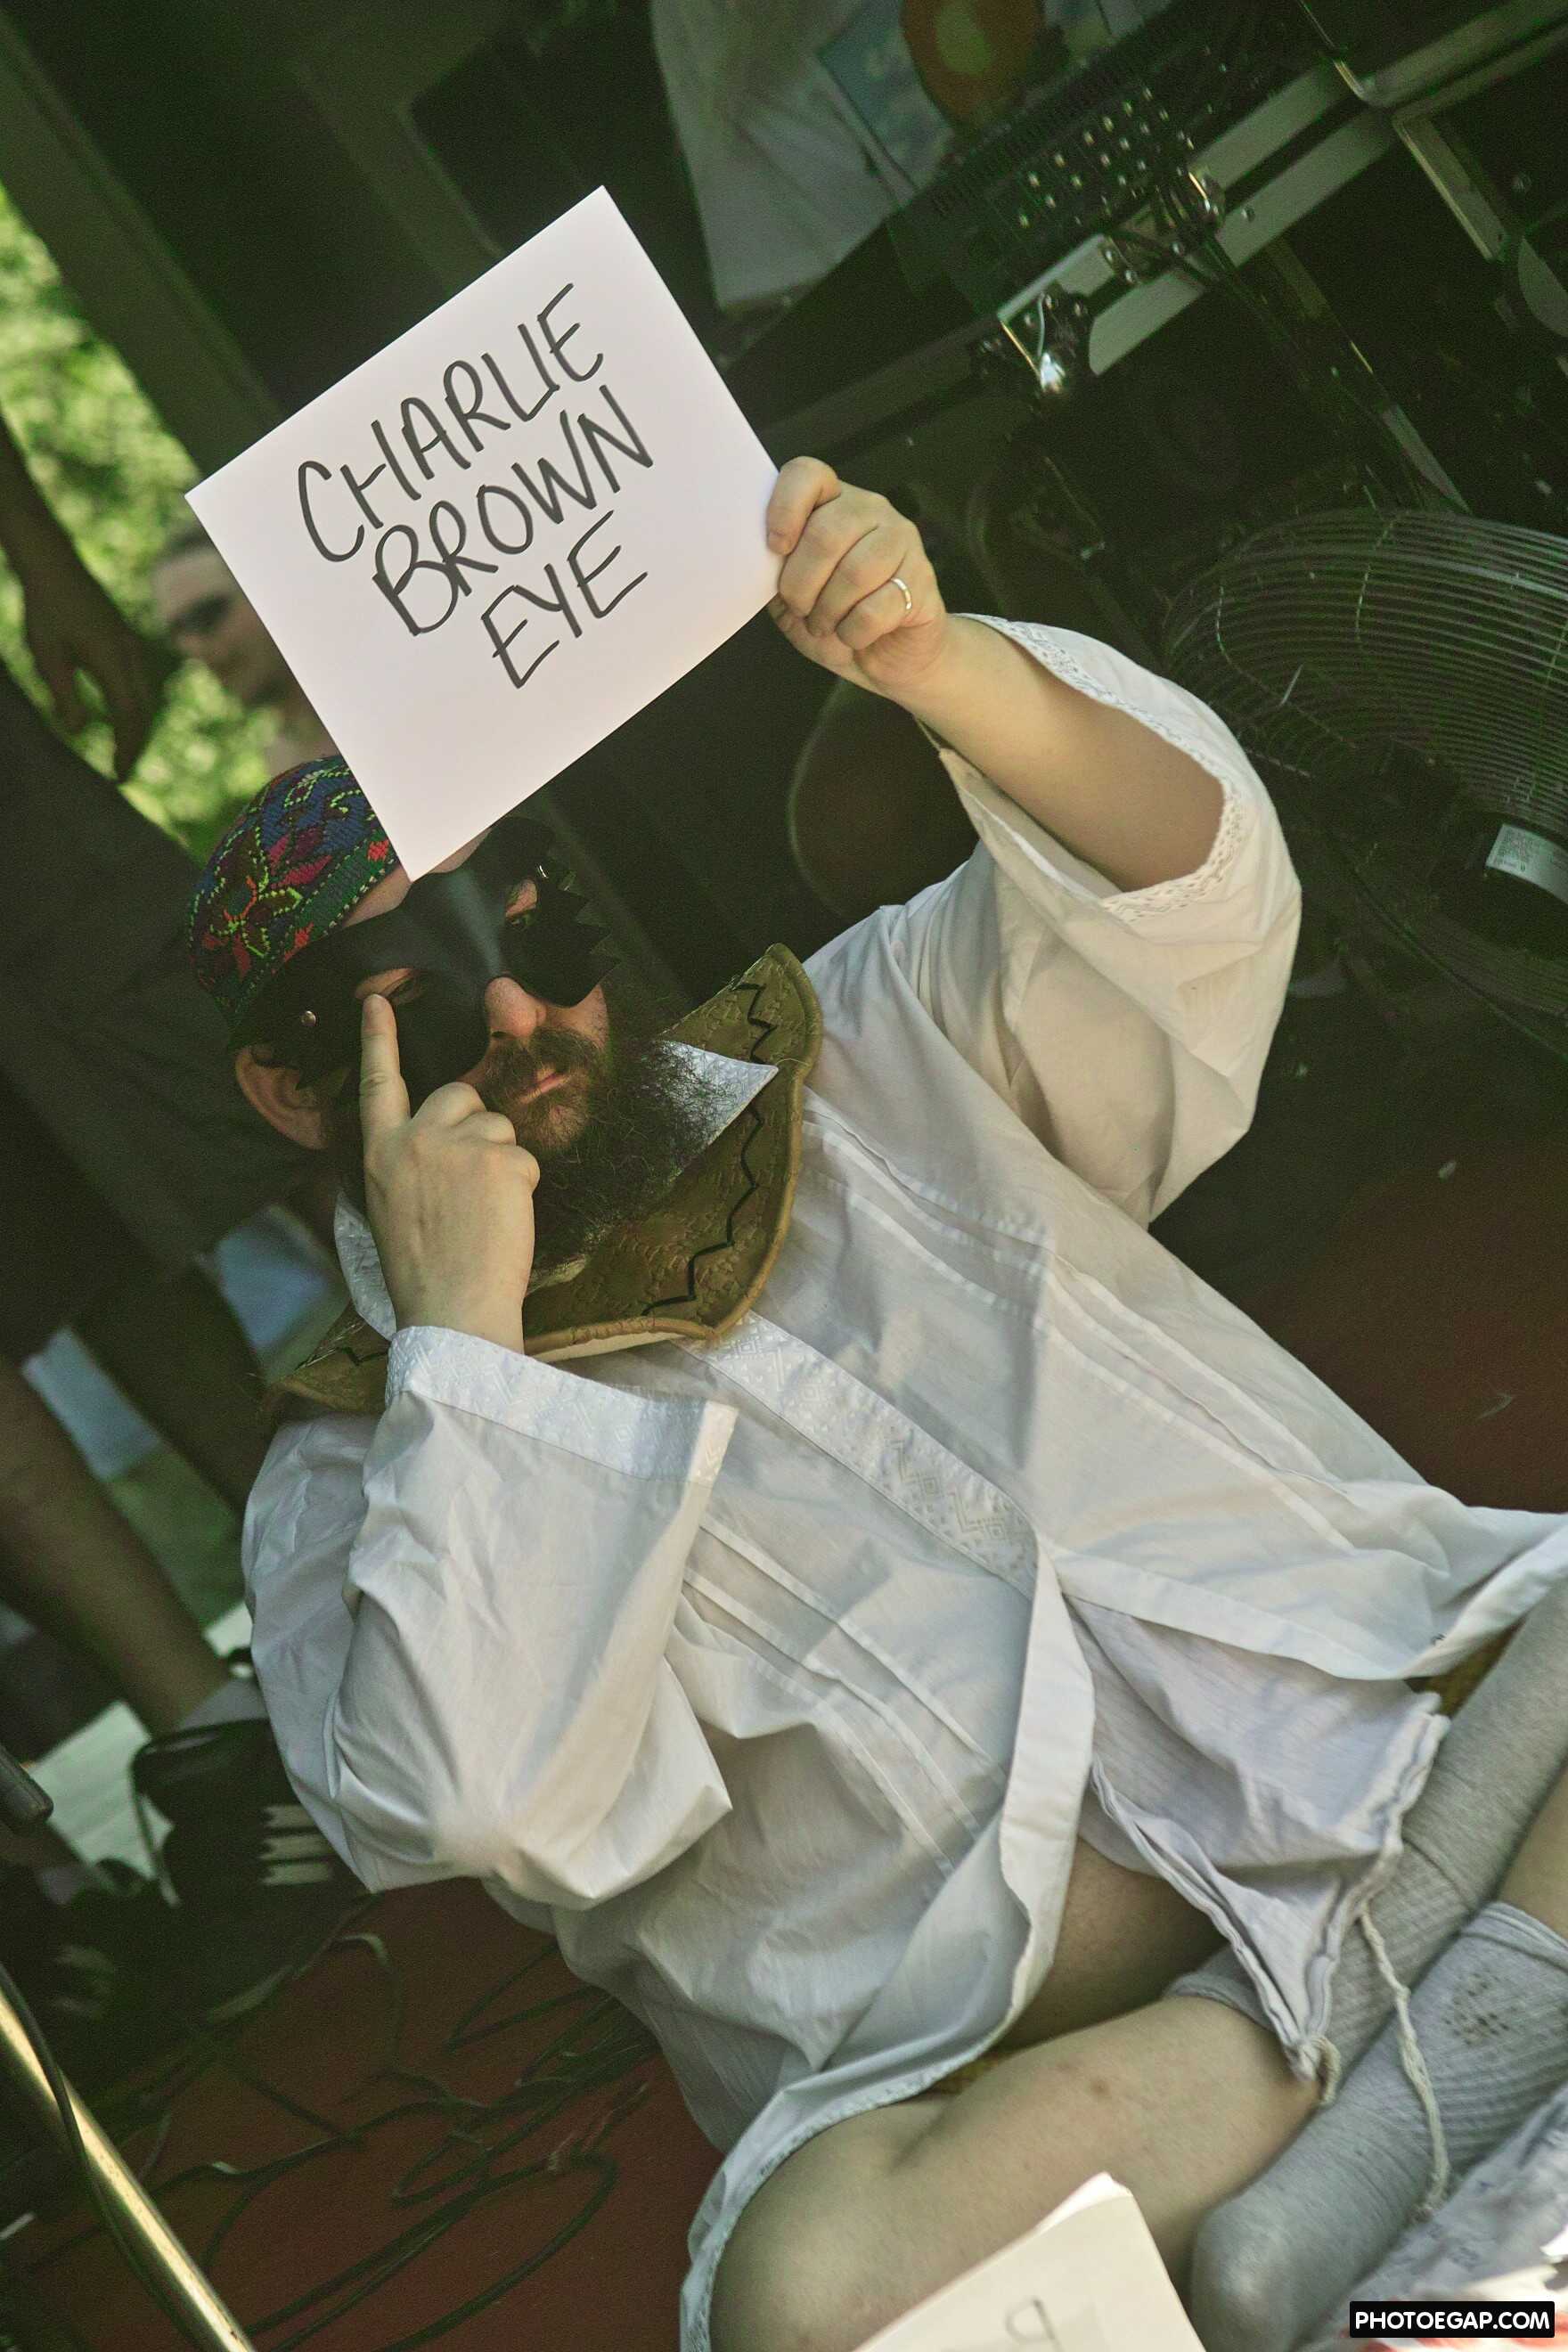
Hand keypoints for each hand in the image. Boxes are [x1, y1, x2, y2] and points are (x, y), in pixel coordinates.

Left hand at [20, 545, 172, 779]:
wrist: (55, 565)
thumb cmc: (45, 609)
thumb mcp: (46, 656)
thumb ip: (64, 695)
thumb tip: (79, 730)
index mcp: (111, 660)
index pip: (129, 716)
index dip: (127, 749)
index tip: (118, 776)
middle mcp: (130, 654)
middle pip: (145, 711)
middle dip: (136, 744)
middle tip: (121, 772)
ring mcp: (132, 646)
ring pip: (147, 697)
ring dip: (138, 726)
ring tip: (123, 750)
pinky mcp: (127, 640)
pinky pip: (141, 682)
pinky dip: (137, 706)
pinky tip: (123, 715)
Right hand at [358, 994, 538, 1351]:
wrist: (453, 1312)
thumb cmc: (422, 1273)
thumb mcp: (388, 1209)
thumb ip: (405, 1164)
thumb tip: (435, 1146)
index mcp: (379, 1154)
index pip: (377, 1083)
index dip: (378, 1040)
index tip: (377, 1000)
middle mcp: (415, 1138)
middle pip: (459, 1096)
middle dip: (474, 1124)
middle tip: (472, 1184)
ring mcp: (458, 1145)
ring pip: (499, 1128)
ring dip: (502, 1162)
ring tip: (484, 1214)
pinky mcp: (501, 1159)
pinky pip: (525, 1157)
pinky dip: (523, 1187)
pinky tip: (502, 1221)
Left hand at [766, 458, 949, 702]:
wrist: (889, 654)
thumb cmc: (837, 619)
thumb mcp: (793, 597)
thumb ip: (775, 571)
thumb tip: (755, 561)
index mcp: (833, 503)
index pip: (807, 474)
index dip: (784, 508)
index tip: (775, 548)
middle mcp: (870, 511)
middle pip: (826, 534)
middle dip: (801, 585)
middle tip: (800, 609)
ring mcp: (901, 541)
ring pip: (854, 572)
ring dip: (828, 612)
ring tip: (826, 625)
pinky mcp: (921, 579)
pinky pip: (876, 609)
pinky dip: (853, 633)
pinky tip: (853, 635)